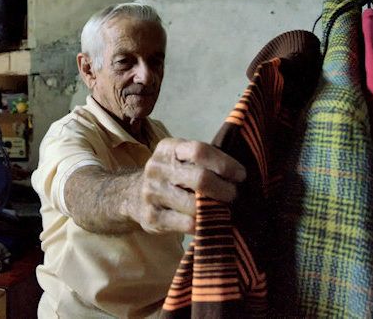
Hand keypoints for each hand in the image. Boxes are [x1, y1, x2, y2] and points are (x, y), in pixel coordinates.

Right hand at [129, 138, 245, 233]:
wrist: (132, 194)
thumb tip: (239, 176)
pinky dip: (203, 224)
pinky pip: (186, 224)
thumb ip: (203, 161)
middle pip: (200, 178)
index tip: (240, 176)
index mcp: (168, 149)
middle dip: (224, 189)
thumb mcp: (180, 158)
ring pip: (194, 204)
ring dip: (215, 209)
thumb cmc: (170, 175)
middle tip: (234, 196)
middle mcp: (157, 168)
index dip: (224, 164)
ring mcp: (153, 193)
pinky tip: (209, 222)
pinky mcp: (152, 217)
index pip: (199, 151)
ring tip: (224, 210)